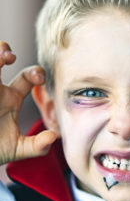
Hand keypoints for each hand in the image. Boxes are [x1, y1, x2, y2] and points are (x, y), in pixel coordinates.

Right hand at [0, 41, 56, 164]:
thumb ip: (36, 145)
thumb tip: (53, 137)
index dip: (35, 72)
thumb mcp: (16, 149)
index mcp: (11, 98)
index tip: (40, 79)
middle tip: (8, 57)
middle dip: (3, 51)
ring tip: (0, 57)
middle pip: (0, 59)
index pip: (27, 77)